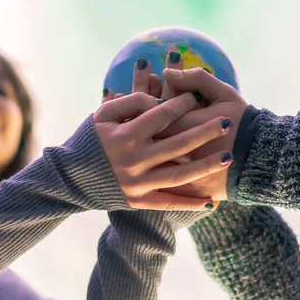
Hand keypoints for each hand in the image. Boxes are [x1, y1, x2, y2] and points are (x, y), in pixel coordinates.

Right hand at [94, 64, 232, 211]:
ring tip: (228, 157)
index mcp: (125, 135)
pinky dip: (190, 202)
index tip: (196, 97)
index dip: (181, 103)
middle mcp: (134, 160)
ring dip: (205, 166)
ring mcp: (137, 183)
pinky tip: (211, 201)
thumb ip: (130, 102)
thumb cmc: (89, 141)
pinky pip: (168, 202)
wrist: (71, 179)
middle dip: (205, 132)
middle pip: (178, 144)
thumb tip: (157, 100)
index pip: (161, 115)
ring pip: (179, 174)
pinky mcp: (138, 201)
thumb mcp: (102, 115)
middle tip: (228, 122)